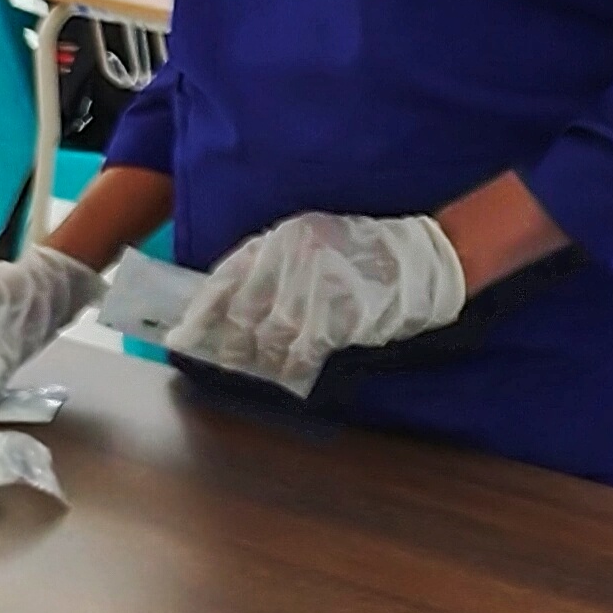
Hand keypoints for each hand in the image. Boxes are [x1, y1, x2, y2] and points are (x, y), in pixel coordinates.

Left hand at [161, 212, 465, 397]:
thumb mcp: (317, 242)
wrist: (428, 259)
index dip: (202, 312)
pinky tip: (294, 374)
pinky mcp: (340, 315)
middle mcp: (292, 259)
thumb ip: (277, 267)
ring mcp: (317, 287)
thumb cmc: (371, 253)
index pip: (226, 277)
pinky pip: (304, 351)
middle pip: (244, 312)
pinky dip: (295, 367)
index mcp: (283, 238)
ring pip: (271, 336)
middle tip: (226, 360)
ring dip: (265, 359)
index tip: (183, 336)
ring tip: (265, 369)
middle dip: (231, 343)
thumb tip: (234, 310)